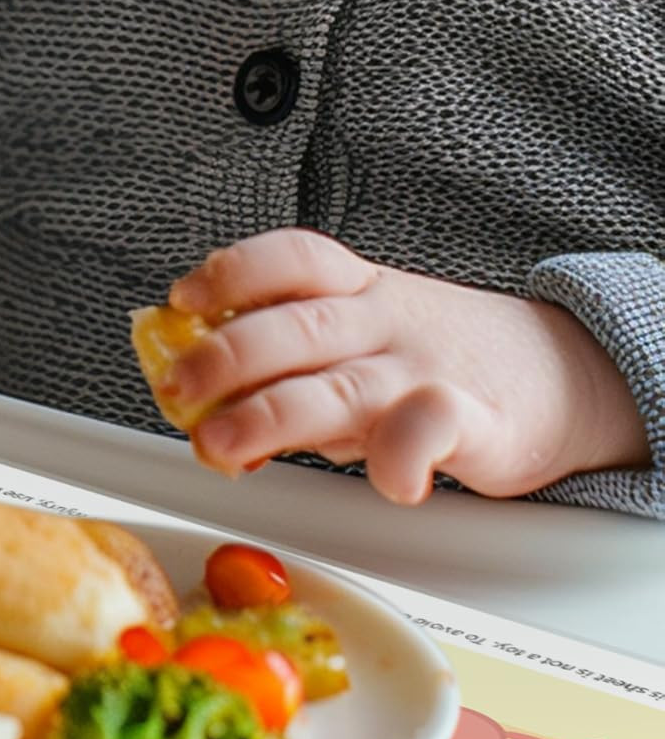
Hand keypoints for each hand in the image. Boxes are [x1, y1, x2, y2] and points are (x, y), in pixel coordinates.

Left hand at [162, 229, 648, 502]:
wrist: (562, 376)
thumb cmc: (435, 357)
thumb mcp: (361, 333)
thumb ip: (292, 360)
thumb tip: (199, 395)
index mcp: (356, 289)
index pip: (292, 258)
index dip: (232, 272)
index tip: (182, 299)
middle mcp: (385, 323)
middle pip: (295, 327)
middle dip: (225, 357)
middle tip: (176, 391)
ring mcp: (425, 370)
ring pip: (339, 386)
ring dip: (270, 416)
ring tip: (220, 445)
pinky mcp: (475, 423)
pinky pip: (429, 430)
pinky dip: (400, 456)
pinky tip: (382, 480)